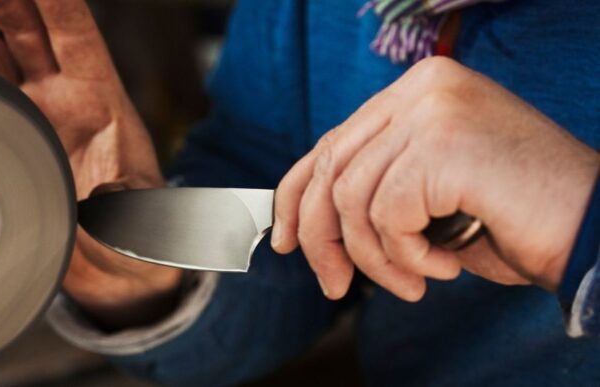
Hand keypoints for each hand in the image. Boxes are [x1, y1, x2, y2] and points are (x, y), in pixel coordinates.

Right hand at [0, 0, 181, 327]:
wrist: (117, 266)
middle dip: (6, 2)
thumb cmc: (138, 236)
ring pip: (0, 53)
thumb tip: (104, 196)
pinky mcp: (15, 133)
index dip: (56, 3)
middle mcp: (68, 97)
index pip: (77, 34)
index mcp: (103, 101)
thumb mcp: (141, 215)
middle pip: (33, 31)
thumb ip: (124, 203)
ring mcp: (39, 113)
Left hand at [272, 57, 599, 301]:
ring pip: (352, 199)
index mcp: (418, 91)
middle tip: (334, 284)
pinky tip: (444, 265)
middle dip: (322, 238)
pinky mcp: (443, 143)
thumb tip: (304, 220)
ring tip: (412, 281)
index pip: (332, 142)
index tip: (286, 240)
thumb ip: (376, 184)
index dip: (296, 195)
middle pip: (332, 169)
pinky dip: (407, 257)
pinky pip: (387, 216)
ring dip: (375, 259)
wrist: (592, 228)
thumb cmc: (515, 216)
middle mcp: (423, 89)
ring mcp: (433, 110)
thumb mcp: (428, 194)